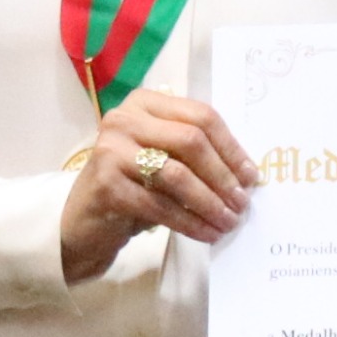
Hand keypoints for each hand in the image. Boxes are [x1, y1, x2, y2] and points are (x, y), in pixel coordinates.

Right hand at [59, 88, 254, 282]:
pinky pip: (160, 205)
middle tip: (242, 203)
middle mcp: (124, 119)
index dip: (231, 148)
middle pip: (191, 140)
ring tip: (229, 221)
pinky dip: (189, 222)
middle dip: (223, 175)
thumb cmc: (133, 186)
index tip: (251, 176)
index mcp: (146, 103)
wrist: (85, 220)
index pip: (201, 116)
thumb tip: (246, 174)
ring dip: (210, 202)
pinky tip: (206, 233)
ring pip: (177, 174)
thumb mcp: (164, 159)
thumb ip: (196, 155)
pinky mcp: (106, 184)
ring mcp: (111, 149)